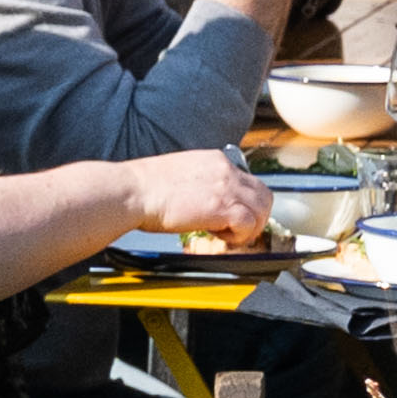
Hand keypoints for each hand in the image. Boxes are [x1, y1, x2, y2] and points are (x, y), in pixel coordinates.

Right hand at [120, 144, 272, 243]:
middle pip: (263, 194)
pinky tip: (221, 237)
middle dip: (256, 216)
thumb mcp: (181, 173)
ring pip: (262, 210)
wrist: (133, 191)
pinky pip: (249, 224)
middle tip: (238, 230)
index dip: (244, 202)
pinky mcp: (221, 207)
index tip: (231, 216)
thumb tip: (206, 200)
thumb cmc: (145, 187)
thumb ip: (201, 182)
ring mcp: (226, 188)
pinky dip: (240, 236)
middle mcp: (226, 170)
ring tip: (228, 236)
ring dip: (249, 228)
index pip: (248, 181)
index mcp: (216, 160)